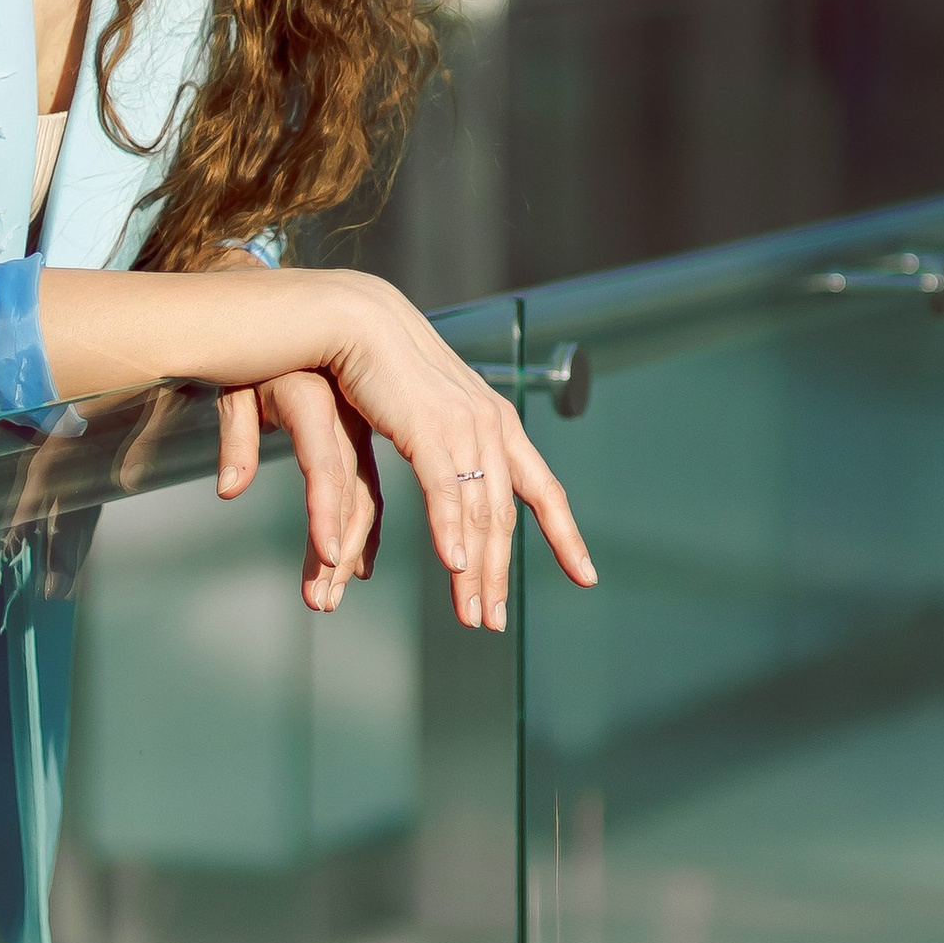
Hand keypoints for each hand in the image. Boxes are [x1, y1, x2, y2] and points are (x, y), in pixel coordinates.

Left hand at [215, 368, 381, 612]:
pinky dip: (364, 531)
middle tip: (318, 601)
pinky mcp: (362, 440)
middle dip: (336, 552)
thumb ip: (235, 434)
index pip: (325, 465)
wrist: (287, 320)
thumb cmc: (250, 356)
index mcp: (313, 398)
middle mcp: (346, 417)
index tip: (328, 560)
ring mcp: (359, 431)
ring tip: (324, 597)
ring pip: (365, 499)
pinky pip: (369, 492)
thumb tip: (230, 489)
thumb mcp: (234, 387)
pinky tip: (356, 566)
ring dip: (348, 552)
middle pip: (352, 494)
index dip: (327, 512)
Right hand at [315, 273, 594, 635]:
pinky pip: (446, 490)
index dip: (564, 534)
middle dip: (501, 574)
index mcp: (497, 423)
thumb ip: (448, 446)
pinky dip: (451, 530)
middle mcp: (490, 426)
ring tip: (472, 615)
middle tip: (495, 622)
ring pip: (480, 512)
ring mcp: (464, 427)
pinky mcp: (428, 428)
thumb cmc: (385, 367)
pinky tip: (454, 565)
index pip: (542, 487)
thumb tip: (458, 474)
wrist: (358, 320)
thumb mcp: (430, 412)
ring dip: (476, 570)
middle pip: (506, 514)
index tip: (586, 576)